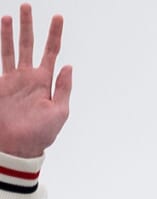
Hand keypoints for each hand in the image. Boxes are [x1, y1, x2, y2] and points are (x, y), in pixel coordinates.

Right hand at [0, 4, 71, 157]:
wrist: (18, 147)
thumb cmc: (41, 134)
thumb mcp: (59, 112)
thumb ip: (64, 88)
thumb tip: (68, 66)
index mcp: (45, 81)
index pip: (51, 52)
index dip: (54, 34)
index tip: (57, 17)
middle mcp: (28, 77)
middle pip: (28, 45)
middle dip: (28, 26)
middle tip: (27, 6)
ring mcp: (12, 80)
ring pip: (10, 49)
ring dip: (9, 33)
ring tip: (10, 16)